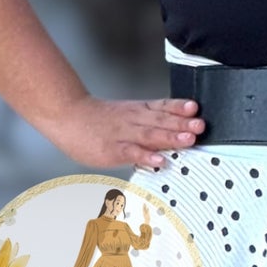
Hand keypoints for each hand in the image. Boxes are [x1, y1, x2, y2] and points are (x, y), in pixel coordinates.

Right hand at [57, 95, 203, 171]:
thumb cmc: (97, 119)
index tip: (195, 108)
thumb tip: (173, 131)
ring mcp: (123, 134)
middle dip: (182, 124)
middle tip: (200, 125)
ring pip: (150, 135)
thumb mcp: (126, 115)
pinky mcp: (112, 150)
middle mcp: (133, 120)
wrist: (67, 115)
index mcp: (137, 111)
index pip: (161, 107)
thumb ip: (148, 122)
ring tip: (188, 139)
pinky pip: (131, 152)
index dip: (178, 108)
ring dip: (171, 137)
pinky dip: (146, 156)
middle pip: (161, 121)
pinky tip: (160, 160)